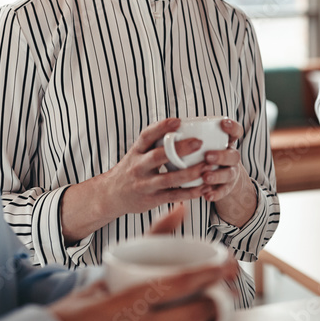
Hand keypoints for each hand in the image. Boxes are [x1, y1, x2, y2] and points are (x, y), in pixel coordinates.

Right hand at [50, 204, 238, 320]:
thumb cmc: (89, 301)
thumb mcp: (113, 268)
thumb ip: (151, 241)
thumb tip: (180, 209)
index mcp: (125, 300)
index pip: (174, 286)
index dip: (204, 276)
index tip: (227, 266)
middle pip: (190, 315)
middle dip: (217, 302)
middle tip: (232, 289)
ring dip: (208, 320)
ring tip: (220, 306)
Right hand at [60, 119, 207, 242]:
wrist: (111, 195)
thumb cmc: (131, 170)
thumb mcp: (136, 153)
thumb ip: (154, 144)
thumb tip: (180, 126)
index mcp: (136, 152)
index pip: (146, 136)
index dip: (161, 127)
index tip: (178, 121)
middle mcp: (138, 167)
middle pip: (158, 156)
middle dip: (180, 149)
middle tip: (199, 142)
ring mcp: (145, 184)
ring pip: (169, 178)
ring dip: (190, 173)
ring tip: (208, 167)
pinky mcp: (151, 200)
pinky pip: (173, 196)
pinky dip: (190, 193)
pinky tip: (203, 188)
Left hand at [202, 119, 256, 227]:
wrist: (220, 179)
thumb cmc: (203, 155)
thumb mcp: (202, 144)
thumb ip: (192, 137)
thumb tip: (169, 129)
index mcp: (225, 142)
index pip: (235, 131)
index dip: (232, 127)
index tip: (222, 124)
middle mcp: (231, 156)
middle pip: (233, 155)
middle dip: (221, 155)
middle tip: (207, 156)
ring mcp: (230, 172)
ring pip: (229, 174)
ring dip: (218, 175)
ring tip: (206, 177)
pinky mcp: (226, 188)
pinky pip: (223, 191)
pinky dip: (215, 193)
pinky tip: (207, 195)